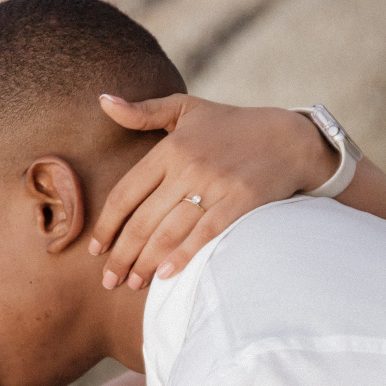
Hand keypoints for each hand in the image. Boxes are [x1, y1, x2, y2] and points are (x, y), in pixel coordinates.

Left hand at [89, 94, 334, 289]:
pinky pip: (204, 235)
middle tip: (109, 280)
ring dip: (145, 263)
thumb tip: (103, 100)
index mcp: (170, 148)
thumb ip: (143, 111)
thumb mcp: (186, 109)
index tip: (95, 249)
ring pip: (168, 232)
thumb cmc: (232, 126)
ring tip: (131, 284)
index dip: (106, 225)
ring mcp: (215, 185)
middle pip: (142, 220)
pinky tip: (164, 276)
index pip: (125, 193)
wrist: (289, 138)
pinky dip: (182, 256)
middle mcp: (188, 167)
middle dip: (121, 255)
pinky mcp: (241, 201)